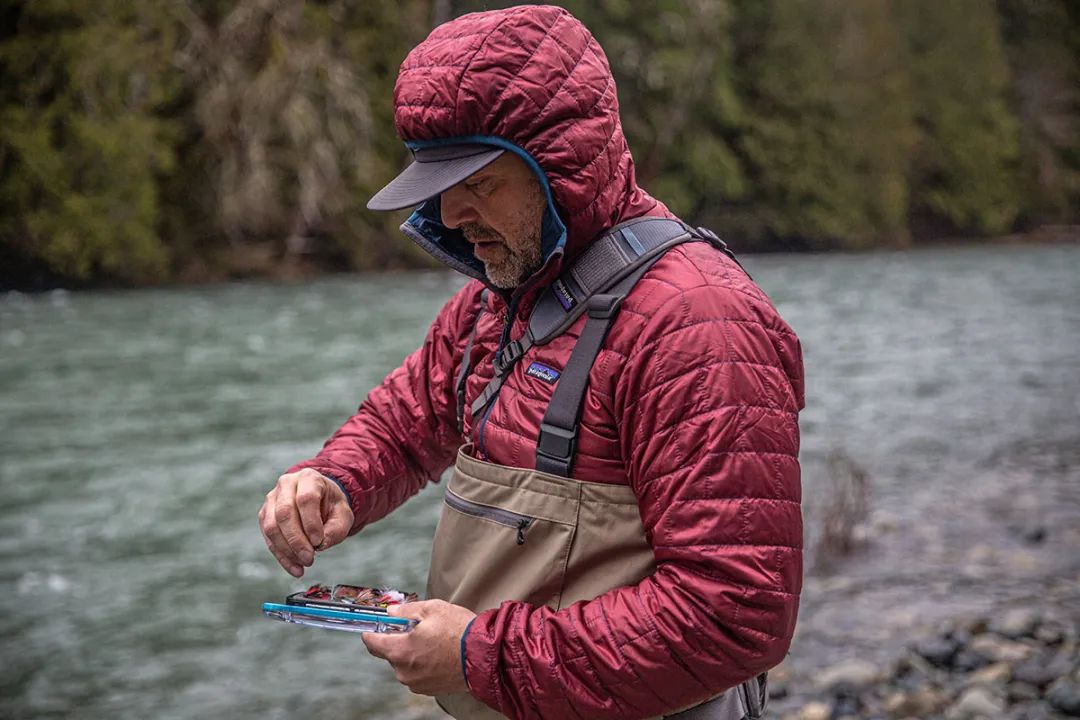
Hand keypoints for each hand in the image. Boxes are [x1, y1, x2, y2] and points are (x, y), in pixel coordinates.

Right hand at [258, 469, 352, 576]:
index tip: (319, 542)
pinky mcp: (265, 515)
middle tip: (309, 559)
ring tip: (304, 564)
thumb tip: (320, 545)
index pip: (306, 499)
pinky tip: (295, 568)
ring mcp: (272, 499)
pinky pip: (269, 538)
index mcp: (308, 478)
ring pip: (272, 526)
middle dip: (296, 540)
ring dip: (287, 550)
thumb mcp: (343, 514)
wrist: (320, 500)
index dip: (311, 522)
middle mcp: (286, 484)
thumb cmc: (332, 506)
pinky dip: (282, 556)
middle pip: (285, 513)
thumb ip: (336, 529)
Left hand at [362, 600, 476, 695]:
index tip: (370, 627)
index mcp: (400, 650)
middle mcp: (403, 671)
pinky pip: (417, 673)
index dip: (370, 632)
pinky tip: (439, 653)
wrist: (484, 657)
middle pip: (389, 653)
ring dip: (412, 653)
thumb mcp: (433, 609)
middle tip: (416, 628)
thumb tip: (391, 611)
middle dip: (398, 640)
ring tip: (433, 641)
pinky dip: (422, 663)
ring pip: (404, 664)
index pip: (372, 642)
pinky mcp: (428, 689)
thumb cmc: (459, 631)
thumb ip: (406, 610)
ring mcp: (415, 683)